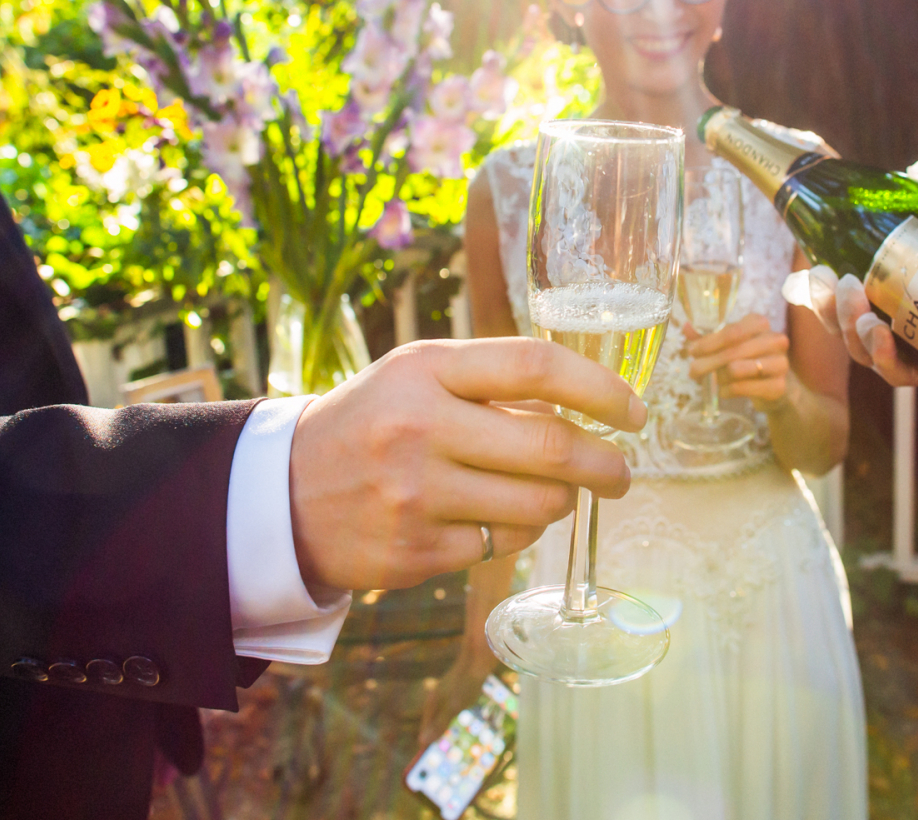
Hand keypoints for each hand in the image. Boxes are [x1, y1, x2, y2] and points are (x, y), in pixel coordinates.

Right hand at [288, 337, 644, 591]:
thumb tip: (586, 409)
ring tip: (557, 493)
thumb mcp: (416, 377)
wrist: (282, 495)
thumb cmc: (372, 423)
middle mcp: (420, 427)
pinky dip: (520, 533)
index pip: (535, 365)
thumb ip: (492, 383)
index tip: (634, 410)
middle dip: (605, 463)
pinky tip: (502, 519)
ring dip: (565, 501)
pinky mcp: (416, 552)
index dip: (600, 387)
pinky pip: (505, 546)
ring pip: (539, 506)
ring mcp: (416, 494)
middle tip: (621, 471)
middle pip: (552, 446)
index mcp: (425, 369)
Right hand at [418, 650, 497, 746]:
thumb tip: (422, 741)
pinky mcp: (455, 686)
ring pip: (441, 710)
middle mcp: (436, 695)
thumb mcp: (453, 707)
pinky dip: (450, 713)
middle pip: (432, 718)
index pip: (426, 726)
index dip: (426, 739)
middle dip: (433, 732)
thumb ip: (439, 723)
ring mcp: (445, 689)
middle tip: (434, 748)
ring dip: (441, 723)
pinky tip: (456, 713)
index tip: (424, 752)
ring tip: (443, 734)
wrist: (477, 659)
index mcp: (432, 701)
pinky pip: (450, 703)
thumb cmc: (465, 684)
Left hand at [686, 312, 790, 405]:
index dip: (708, 343)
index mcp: (759, 323)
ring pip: (736, 370)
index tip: (692, 351)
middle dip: (707, 362)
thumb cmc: (746, 359)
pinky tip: (724, 391)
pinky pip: (742, 388)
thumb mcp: (727, 344)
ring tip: (713, 380)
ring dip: (717, 377)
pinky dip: (727, 390)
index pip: (731, 331)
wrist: (773, 385)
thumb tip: (686, 326)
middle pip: (732, 351)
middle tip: (693, 371)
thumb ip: (707, 336)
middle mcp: (775, 340)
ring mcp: (780, 363)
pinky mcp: (778, 386)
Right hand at [782, 162, 917, 390]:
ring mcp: (909, 359)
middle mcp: (889, 338)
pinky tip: (886, 339)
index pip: (838, 309)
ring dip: (860, 338)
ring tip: (868, 319)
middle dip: (837, 313)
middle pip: (846, 334)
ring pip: (867, 357)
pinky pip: (903, 376)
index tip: (815, 273)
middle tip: (847, 285)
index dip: (819, 297)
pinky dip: (888, 359)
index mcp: (882, 308)